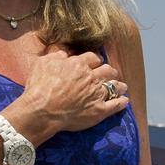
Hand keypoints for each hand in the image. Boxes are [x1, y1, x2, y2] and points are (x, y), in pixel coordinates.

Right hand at [12, 49, 128, 136]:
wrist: (43, 110)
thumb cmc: (39, 86)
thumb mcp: (43, 64)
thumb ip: (55, 56)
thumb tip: (63, 53)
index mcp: (78, 64)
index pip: (93, 57)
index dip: (95, 60)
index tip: (95, 62)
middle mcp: (91, 77)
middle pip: (107, 70)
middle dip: (109, 71)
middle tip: (109, 73)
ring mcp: (97, 94)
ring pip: (114, 86)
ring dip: (119, 85)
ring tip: (122, 86)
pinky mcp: (99, 110)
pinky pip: (115, 105)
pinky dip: (121, 102)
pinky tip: (125, 101)